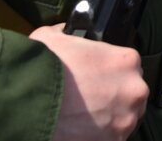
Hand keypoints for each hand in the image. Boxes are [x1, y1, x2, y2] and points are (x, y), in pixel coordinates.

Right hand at [30, 24, 147, 140]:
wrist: (27, 106)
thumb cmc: (43, 71)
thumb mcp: (53, 38)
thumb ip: (67, 33)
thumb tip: (65, 31)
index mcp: (126, 61)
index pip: (128, 65)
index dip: (109, 72)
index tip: (97, 78)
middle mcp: (134, 90)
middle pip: (131, 93)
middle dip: (114, 96)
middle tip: (89, 100)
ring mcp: (125, 120)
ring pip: (123, 118)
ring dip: (109, 118)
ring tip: (83, 118)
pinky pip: (111, 138)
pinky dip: (98, 136)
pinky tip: (80, 131)